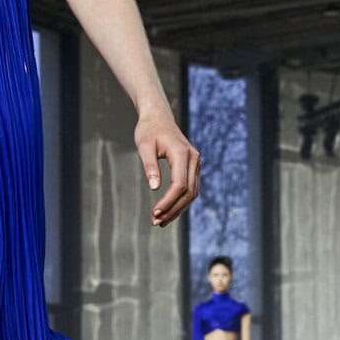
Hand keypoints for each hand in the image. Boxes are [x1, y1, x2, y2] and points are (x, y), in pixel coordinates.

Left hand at [132, 100, 199, 227]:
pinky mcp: (193, 167)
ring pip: (192, 193)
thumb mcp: (144, 146)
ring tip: (160, 221)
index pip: (180, 185)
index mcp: (181, 153)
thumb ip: (150, 166)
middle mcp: (193, 159)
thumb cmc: (148, 130)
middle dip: (173, 209)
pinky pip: (191, 188)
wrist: (158, 117)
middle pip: (188, 192)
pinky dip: (181, 202)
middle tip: (156, 222)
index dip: (168, 202)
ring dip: (178, 209)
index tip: (154, 213)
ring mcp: (195, 163)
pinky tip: (168, 211)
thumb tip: (155, 188)